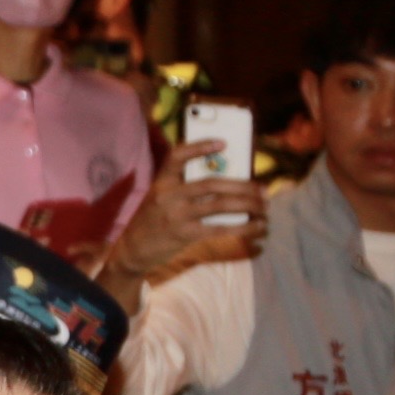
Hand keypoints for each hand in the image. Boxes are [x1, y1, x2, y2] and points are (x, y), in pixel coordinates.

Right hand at [100, 141, 268, 302]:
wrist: (131, 251)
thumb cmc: (152, 221)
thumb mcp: (159, 198)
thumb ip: (182, 186)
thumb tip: (225, 180)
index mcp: (161, 182)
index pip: (177, 156)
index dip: (200, 147)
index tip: (223, 143)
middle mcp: (168, 196)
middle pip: (212, 184)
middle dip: (243, 186)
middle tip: (263, 189)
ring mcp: (176, 216)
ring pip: (219, 205)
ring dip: (247, 205)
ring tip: (264, 207)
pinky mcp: (184, 235)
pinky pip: (219, 228)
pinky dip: (243, 228)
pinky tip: (257, 226)